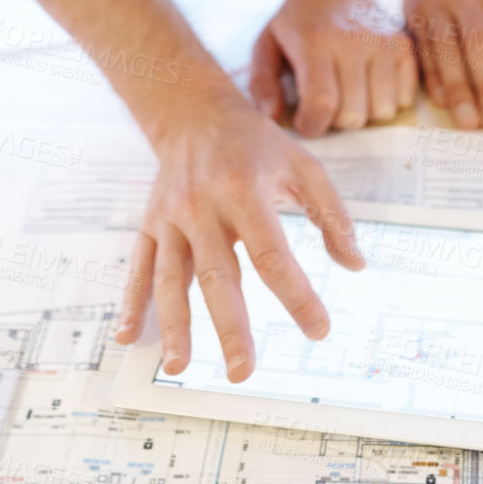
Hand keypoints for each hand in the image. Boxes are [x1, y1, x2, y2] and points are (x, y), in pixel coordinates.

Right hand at [114, 84, 363, 380]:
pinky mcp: (150, 223)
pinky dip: (131, 302)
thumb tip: (355, 265)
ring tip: (180, 367)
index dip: (297, 295)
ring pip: (170, 277)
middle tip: (243, 371)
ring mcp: (171, 217)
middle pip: (217, 274)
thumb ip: (332, 214)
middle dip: (229, 326)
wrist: (196, 112)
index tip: (319, 329)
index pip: (273, 254)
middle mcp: (203, 206)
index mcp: (246, 190)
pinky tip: (127, 336)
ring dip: (174, 324)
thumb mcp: (303, 166)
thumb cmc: (256, 145)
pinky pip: (138, 266)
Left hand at [249, 0, 417, 136]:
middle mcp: (353, 41)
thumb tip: (273, 117)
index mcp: (315, 42)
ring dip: (364, 112)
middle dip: (336, 120)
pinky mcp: (404, 45)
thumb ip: (262, 84)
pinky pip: (405, 97)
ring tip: (349, 92)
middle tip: (327, 102)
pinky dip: (388, 100)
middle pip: (354, 114)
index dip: (312, 125)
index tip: (305, 120)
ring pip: (382, 110)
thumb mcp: (266, 45)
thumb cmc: (296, 22)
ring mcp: (383, 43)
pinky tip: (370, 84)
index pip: (322, 103)